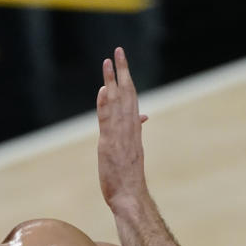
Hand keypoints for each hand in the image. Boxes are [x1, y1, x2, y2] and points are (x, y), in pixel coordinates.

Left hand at [96, 47, 149, 207]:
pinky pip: (107, 122)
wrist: (130, 196)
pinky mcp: (109, 145)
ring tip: (108, 61)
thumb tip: (142, 117)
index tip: (122, 62)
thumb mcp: (131, 151)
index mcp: (133, 129)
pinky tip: (104, 90)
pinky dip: (105, 105)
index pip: (131, 98)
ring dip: (113, 81)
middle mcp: (129, 128)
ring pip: (117, 102)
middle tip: (118, 50)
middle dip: (122, 71)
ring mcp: (120, 135)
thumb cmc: (129, 177)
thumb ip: (133, 132)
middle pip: (127, 93)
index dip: (126, 79)